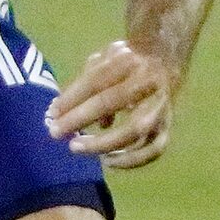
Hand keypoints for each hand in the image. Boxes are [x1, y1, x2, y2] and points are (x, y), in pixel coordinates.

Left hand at [47, 39, 176, 169]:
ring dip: (104, 143)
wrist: (165, 59)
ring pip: (136, 130)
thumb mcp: (103, 59)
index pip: (97, 79)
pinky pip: (153, 149)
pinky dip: (132, 160)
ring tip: (78, 148)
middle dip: (81, 118)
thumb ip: (83, 82)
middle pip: (113, 100)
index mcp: (128, 60)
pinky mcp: (167, 125)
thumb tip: (59, 112)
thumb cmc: (125, 61)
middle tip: (56, 133)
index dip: (73, 97)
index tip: (52, 113)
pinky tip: (109, 161)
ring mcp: (161, 105)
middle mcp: (148, 82)